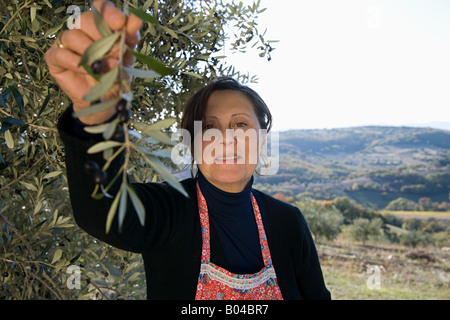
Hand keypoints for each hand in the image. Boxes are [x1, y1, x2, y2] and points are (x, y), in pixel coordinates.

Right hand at [45, 0, 141, 124]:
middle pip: (86, 20)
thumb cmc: (115, 76)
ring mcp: (66, 42)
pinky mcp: (54, 57)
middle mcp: (81, 30)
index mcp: (100, 26)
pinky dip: (76, 62)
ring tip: (104, 67)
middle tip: (115, 54)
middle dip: (102, 37)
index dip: (109, 12)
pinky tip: (87, 70)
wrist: (105, 100)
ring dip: (92, 53)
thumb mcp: (127, 57)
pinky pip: (61, 53)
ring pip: (74, 36)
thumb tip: (135, 20)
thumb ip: (130, 38)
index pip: (100, 8)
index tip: (120, 22)